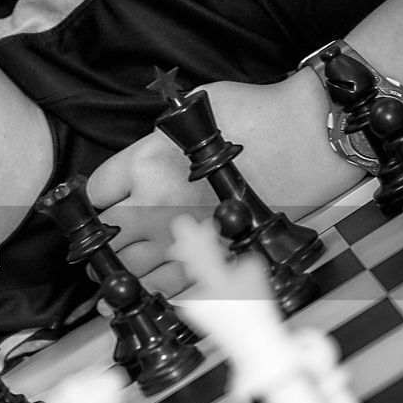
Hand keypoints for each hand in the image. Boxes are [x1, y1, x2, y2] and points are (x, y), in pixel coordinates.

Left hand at [85, 75, 347, 299]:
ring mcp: (184, 236)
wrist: (307, 137)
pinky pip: (167, 286)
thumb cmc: (254, 115)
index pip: (97, 192)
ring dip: (118, 270)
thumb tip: (136, 165)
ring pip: (130, 267)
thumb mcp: (188, 112)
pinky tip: (143, 289)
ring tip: (113, 273)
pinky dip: (150, 290)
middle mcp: (156, 204)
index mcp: (145, 163)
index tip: (102, 204)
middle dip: (101, 240)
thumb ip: (155, 142)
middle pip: (107, 235)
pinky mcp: (212, 257)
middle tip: (100, 244)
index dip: (95, 199)